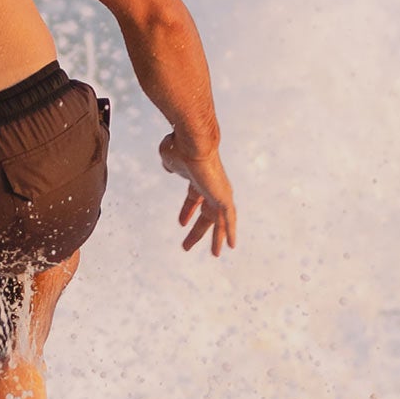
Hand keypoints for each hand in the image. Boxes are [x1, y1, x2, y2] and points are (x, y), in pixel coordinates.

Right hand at [159, 133, 236, 256]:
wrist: (192, 143)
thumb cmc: (179, 148)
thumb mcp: (169, 159)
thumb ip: (171, 165)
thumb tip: (171, 166)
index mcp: (197, 178)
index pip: (194, 199)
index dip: (187, 211)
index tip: (181, 223)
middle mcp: (211, 186)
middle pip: (206, 214)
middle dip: (198, 231)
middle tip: (187, 246)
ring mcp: (219, 192)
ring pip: (220, 220)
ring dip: (216, 237)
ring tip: (215, 254)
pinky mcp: (224, 197)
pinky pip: (228, 219)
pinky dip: (229, 232)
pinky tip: (230, 246)